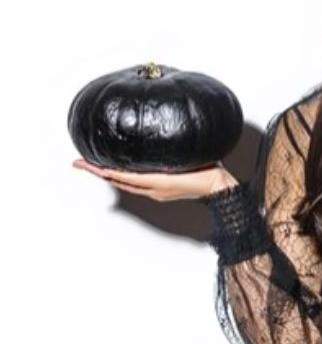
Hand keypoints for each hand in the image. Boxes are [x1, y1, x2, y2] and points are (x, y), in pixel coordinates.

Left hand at [72, 158, 237, 201]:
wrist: (220, 188)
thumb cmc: (209, 175)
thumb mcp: (187, 164)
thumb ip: (169, 158)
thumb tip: (151, 151)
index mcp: (156, 183)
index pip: (121, 176)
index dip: (102, 170)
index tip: (85, 164)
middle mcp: (152, 189)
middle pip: (117, 180)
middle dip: (97, 172)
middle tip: (79, 163)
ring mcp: (156, 191)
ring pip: (125, 183)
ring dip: (108, 175)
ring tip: (95, 166)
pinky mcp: (162, 189)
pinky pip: (136, 184)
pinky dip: (123, 177)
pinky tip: (122, 170)